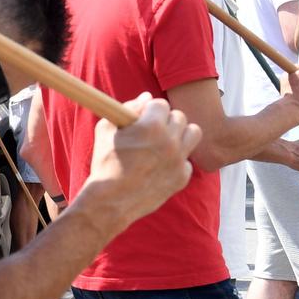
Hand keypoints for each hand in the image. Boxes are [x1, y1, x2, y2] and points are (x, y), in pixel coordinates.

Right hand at [83, 94, 198, 228]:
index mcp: (151, 125)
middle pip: (179, 117)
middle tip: (154, 131)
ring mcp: (178, 159)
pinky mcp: (182, 177)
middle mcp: (170, 140)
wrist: (110, 202)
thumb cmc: (105, 163)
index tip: (144, 119)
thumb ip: (129, 108)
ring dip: (180, 135)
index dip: (150, 111)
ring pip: (193, 133)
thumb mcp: (107, 129)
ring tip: (166, 143)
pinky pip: (187, 160)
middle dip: (166, 121)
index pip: (161, 104)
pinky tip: (161, 167)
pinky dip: (177, 161)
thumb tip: (147, 97)